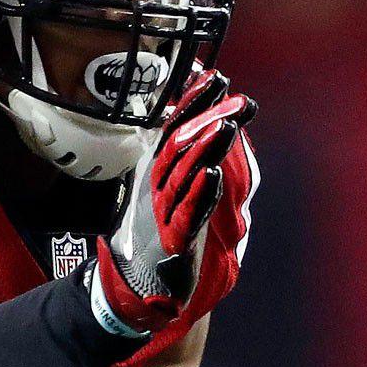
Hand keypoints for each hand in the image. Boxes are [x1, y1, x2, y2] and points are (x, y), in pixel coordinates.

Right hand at [89, 75, 253, 336]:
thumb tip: (203, 131)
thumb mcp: (169, 195)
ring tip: (226, 125)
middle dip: (206, 118)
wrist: (132, 288)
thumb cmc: (156, 237)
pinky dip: (198, 195)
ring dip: (205, 149)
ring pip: (183, 175)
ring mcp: (162, 213)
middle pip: (180, 146)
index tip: (216, 78)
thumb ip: (183, 166)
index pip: (176, 130)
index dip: (194, 103)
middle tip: (233, 97)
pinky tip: (212, 175)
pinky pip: (185, 215)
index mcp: (157, 174)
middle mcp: (157, 188)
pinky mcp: (171, 241)